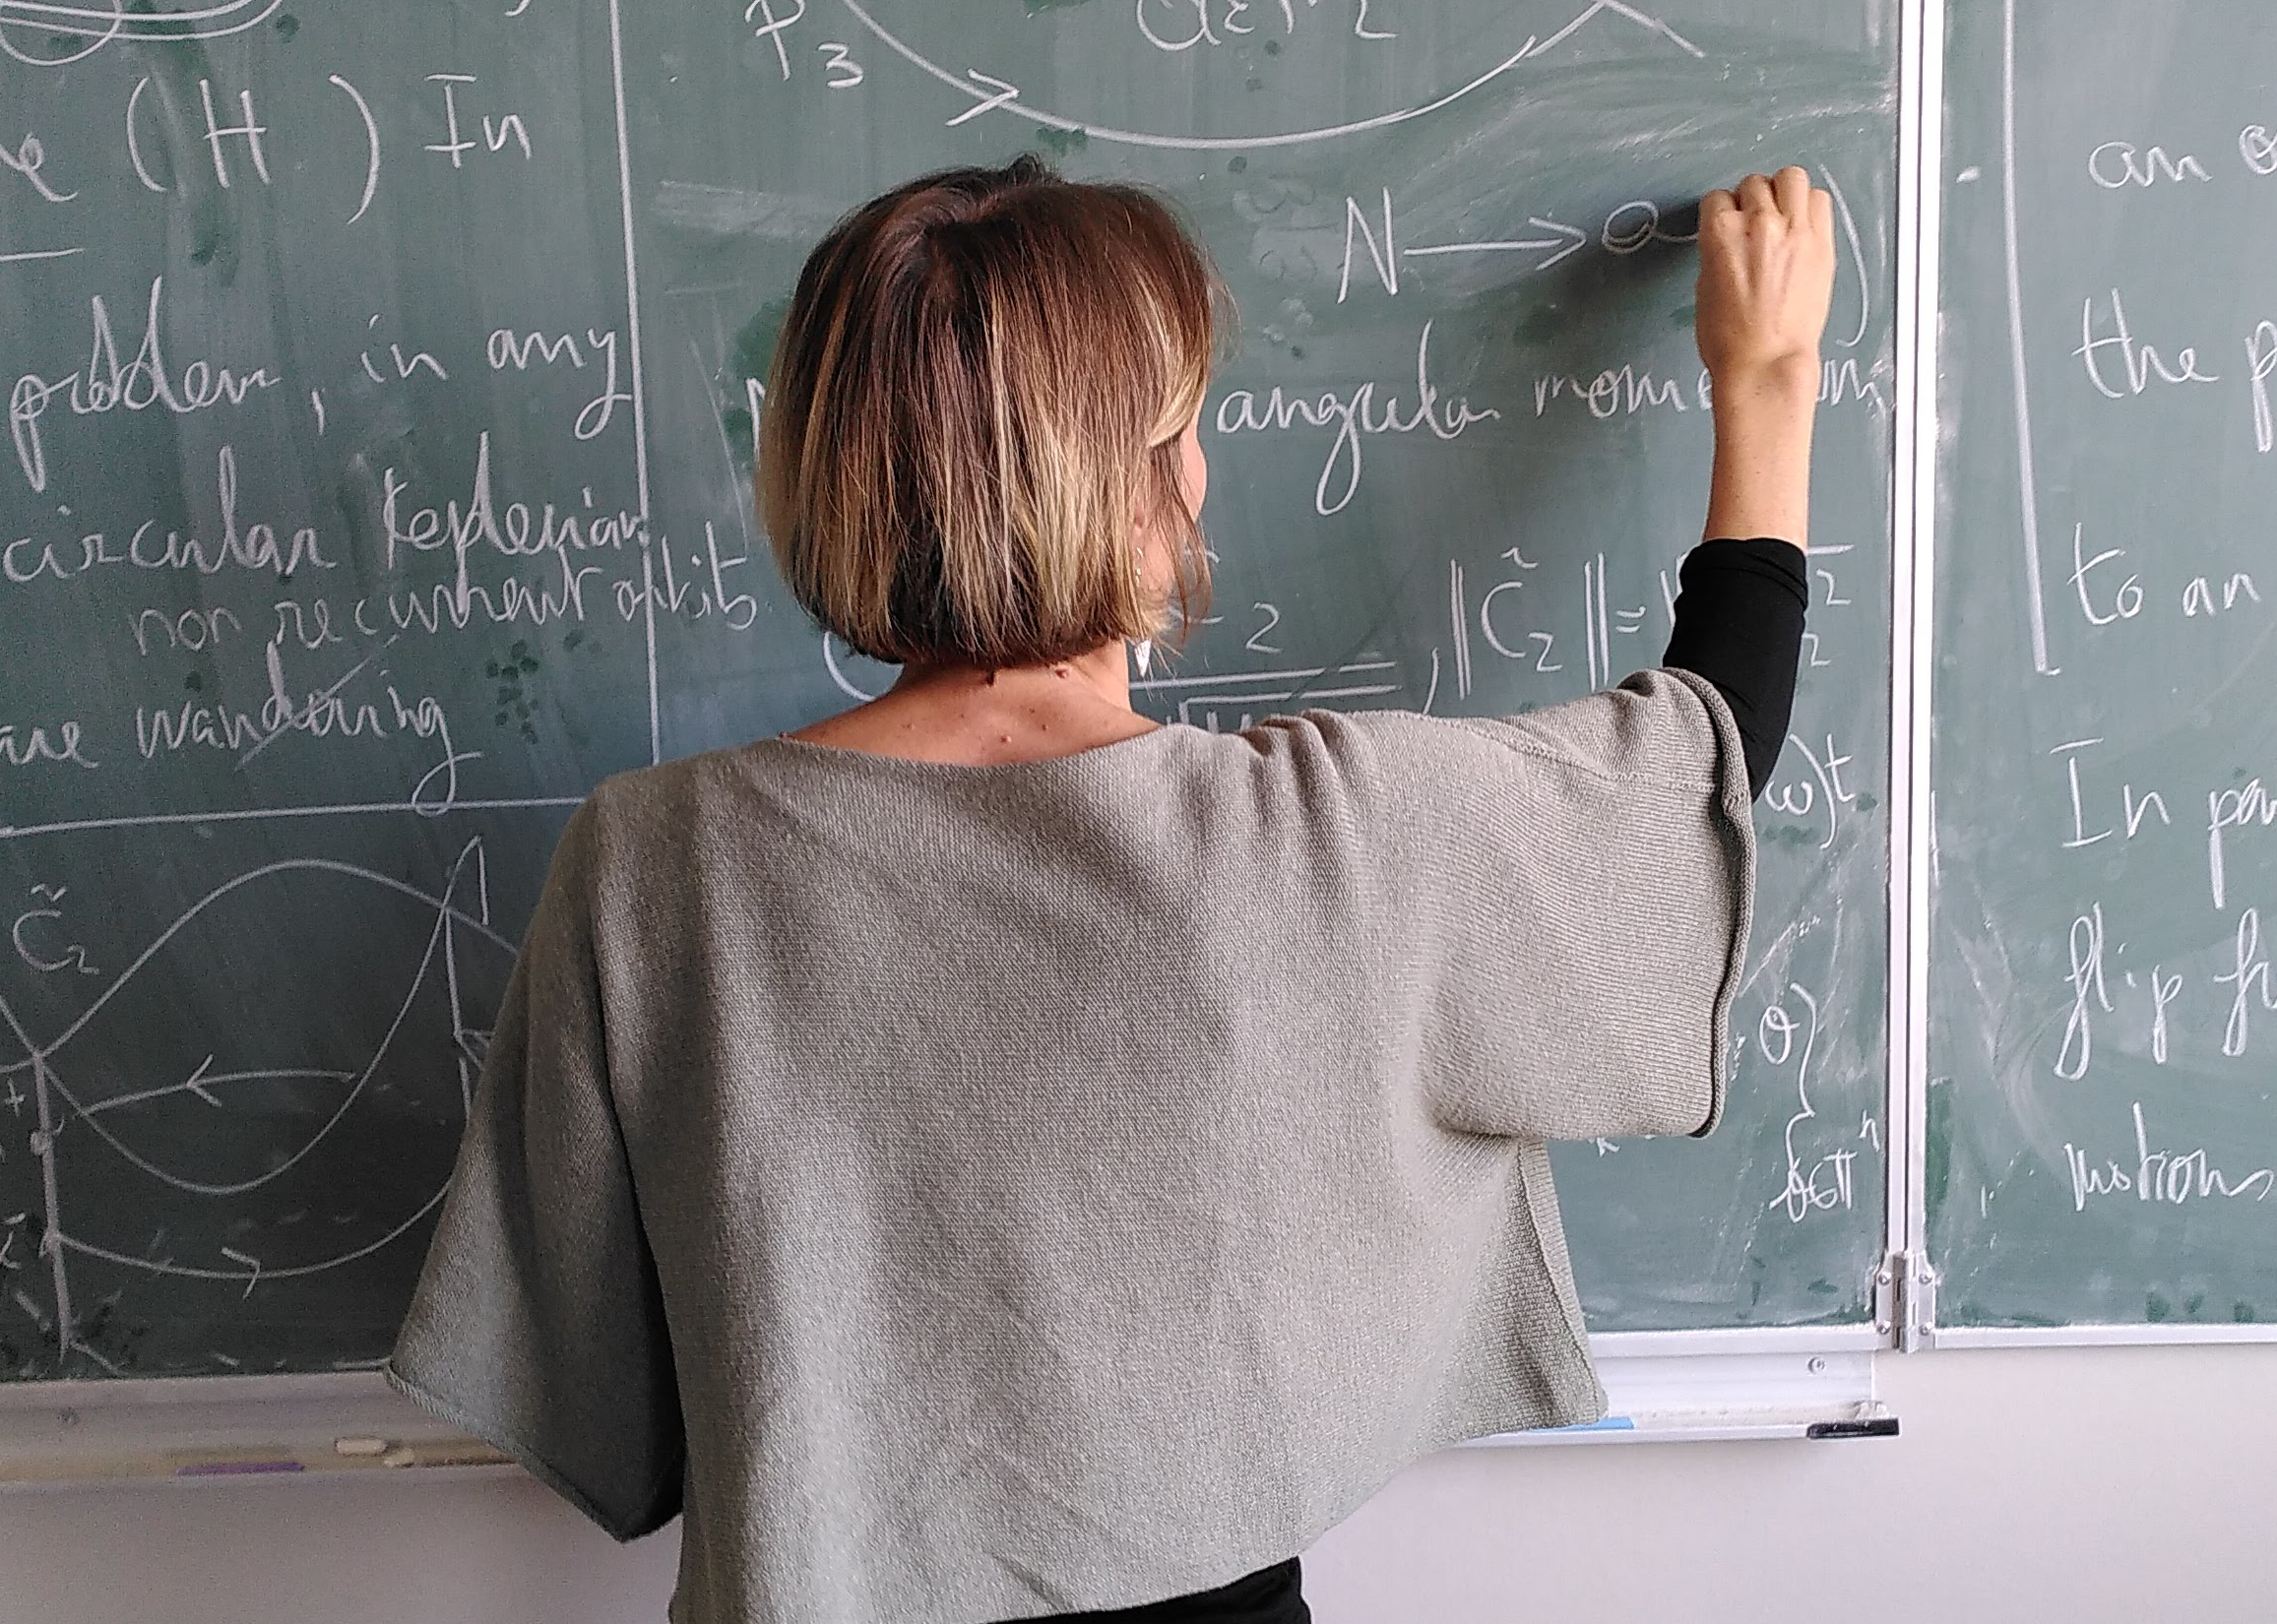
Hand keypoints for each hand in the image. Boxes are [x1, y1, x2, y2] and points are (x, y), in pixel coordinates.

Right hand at [1695, 167, 1834, 394]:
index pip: (1717, 198)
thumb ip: (1717, 251)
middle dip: (1750, 200)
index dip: (1720, 213)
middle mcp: (1760, 224)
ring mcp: (1795, 231)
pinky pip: (1819, 200)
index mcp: (1722, 234)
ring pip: (1790, 178)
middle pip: (1754, 183)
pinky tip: (1800, 225)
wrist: (1766, 363)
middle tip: (1752, 221)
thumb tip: (1729, 237)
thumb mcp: (1705, 288)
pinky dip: (1808, 205)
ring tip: (1780, 213)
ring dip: (1781, 191)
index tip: (1726, 225)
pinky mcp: (1822, 244)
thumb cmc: (1730, 339)